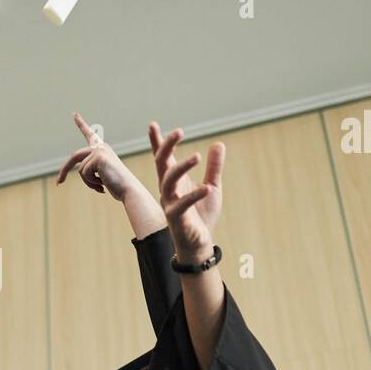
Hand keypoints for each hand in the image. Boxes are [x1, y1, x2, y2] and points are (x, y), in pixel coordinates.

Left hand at [57, 113, 145, 202]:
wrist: (128, 189)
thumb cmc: (116, 185)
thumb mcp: (101, 175)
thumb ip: (90, 169)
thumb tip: (77, 171)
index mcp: (102, 149)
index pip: (89, 134)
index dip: (81, 124)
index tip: (74, 114)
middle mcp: (100, 147)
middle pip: (75, 157)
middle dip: (64, 171)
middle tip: (58, 183)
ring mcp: (99, 151)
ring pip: (80, 170)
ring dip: (88, 182)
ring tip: (102, 185)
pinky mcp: (98, 157)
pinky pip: (84, 173)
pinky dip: (91, 183)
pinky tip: (103, 184)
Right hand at [151, 123, 223, 261]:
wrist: (198, 245)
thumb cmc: (201, 216)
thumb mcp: (212, 187)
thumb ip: (213, 168)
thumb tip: (218, 144)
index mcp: (174, 181)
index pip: (163, 158)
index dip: (158, 142)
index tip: (153, 124)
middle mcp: (168, 189)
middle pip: (161, 162)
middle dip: (166, 145)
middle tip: (178, 131)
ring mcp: (169, 203)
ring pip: (168, 180)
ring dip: (181, 166)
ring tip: (197, 156)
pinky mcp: (176, 218)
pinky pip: (182, 204)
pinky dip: (194, 195)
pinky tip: (208, 188)